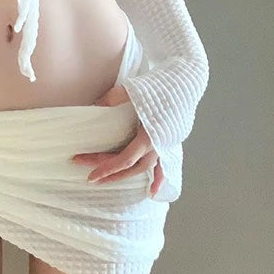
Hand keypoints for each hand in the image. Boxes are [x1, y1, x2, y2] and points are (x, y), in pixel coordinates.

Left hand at [71, 82, 164, 197]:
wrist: (183, 81)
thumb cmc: (156, 86)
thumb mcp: (128, 91)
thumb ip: (109, 100)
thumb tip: (92, 107)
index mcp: (149, 136)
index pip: (125, 159)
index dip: (107, 168)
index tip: (90, 176)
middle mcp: (158, 145)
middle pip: (131, 166)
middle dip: (110, 172)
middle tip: (89, 176)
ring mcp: (165, 144)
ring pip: (145, 167)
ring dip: (126, 175)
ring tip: (108, 181)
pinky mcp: (168, 140)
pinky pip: (163, 164)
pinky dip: (158, 179)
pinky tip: (152, 192)